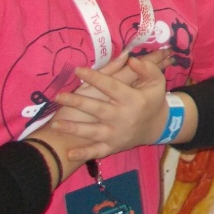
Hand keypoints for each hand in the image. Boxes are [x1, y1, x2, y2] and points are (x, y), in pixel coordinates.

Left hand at [51, 48, 171, 162]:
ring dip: (74, 129)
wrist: (157, 127)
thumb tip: (131, 58)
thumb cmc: (151, 100)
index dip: (95, 77)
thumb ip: (146, 68)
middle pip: (98, 109)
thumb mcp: (156, 82)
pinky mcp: (113, 147)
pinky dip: (84, 154)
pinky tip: (69, 154)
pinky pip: (97, 152)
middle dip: (78, 103)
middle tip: (59, 96)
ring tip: (56, 124)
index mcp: (133, 99)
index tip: (77, 70)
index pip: (111, 86)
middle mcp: (124, 117)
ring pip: (93, 132)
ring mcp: (117, 134)